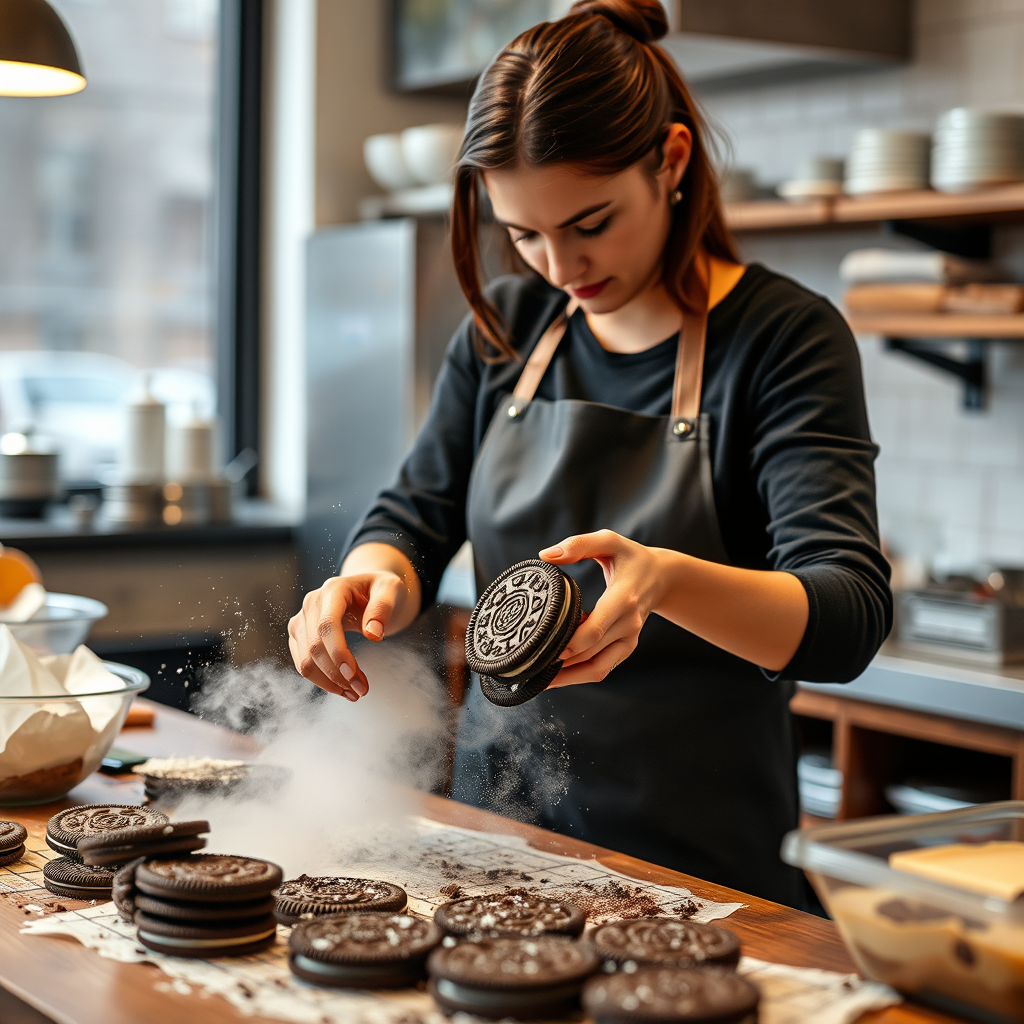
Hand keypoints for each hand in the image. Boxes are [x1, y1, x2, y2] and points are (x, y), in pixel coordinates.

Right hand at [288, 571, 403, 700]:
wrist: (367, 589)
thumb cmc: (380, 589)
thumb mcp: (391, 590)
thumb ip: (383, 608)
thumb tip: (373, 634)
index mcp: (333, 589)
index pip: (327, 624)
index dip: (338, 652)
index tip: (354, 676)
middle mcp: (311, 603)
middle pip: (314, 646)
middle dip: (337, 674)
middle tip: (363, 690)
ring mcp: (302, 619)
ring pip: (305, 660)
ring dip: (328, 682)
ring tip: (355, 693)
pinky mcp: (299, 635)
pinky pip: (303, 664)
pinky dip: (321, 681)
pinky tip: (343, 689)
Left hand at [539, 530, 665, 687]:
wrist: (661, 577)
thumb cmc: (630, 557)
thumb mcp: (609, 541)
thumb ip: (579, 544)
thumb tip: (546, 555)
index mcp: (623, 599)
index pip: (596, 629)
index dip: (570, 643)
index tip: (544, 647)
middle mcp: (628, 625)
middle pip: (590, 654)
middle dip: (559, 664)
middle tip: (527, 665)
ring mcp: (629, 640)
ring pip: (596, 669)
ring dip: (567, 677)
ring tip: (537, 679)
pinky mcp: (626, 649)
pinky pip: (601, 669)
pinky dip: (578, 675)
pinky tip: (555, 675)